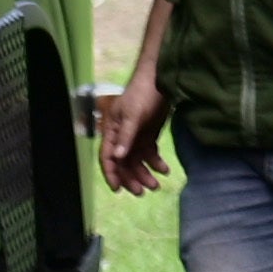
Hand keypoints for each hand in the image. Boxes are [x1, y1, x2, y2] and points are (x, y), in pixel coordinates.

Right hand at [97, 73, 170, 197]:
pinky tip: (165, 170)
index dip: (111, 174)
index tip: (118, 189)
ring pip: (137, 162)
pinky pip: (150, 155)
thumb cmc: (143, 93)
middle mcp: (122, 137)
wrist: (162, 79)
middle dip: (131, 178)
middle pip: (123, 163)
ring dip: (145, 174)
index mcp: (112, 131)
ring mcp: (136, 137)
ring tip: (156, 185)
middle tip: (142, 191)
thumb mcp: (134, 115)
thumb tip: (117, 157)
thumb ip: (126, 136)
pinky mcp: (149, 136)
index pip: (108, 157)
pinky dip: (156, 164)